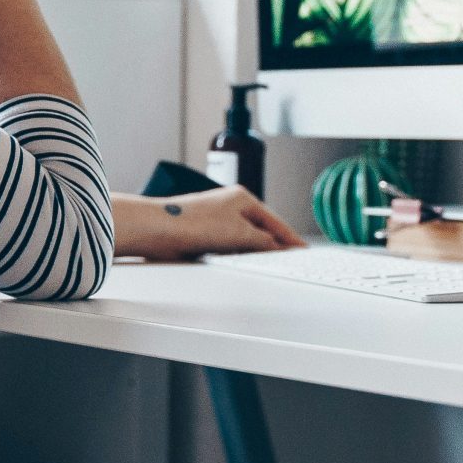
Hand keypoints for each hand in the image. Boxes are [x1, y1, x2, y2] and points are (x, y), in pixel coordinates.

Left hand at [113, 187, 305, 262]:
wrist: (160, 230)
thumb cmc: (194, 222)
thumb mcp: (239, 234)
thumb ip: (263, 241)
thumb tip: (276, 247)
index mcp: (242, 199)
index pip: (274, 221)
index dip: (289, 237)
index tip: (302, 249)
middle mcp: (231, 207)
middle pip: (261, 229)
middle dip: (274, 244)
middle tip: (290, 260)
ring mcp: (218, 220)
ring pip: (245, 238)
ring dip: (255, 250)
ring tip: (270, 264)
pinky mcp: (206, 234)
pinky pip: (231, 245)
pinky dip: (239, 254)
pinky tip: (243, 262)